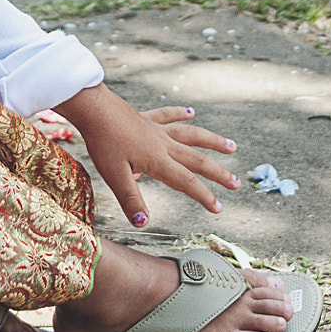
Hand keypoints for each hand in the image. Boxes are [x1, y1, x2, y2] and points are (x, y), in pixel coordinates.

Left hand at [55, 84, 241, 226]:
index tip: (219, 209)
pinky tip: (191, 112)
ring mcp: (156, 129)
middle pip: (197, 160)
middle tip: (236, 183)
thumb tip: (145, 223)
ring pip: (191, 135)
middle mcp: (163, 144)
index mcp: (158, 161)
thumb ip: (131, 200)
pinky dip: (181, 114)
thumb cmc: (103, 142)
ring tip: (231, 146)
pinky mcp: (146, 118)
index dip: (204, 196)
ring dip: (212, 141)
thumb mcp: (114, 175)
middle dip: (218, 173)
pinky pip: (168, 116)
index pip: (186, 182)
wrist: (94, 108)